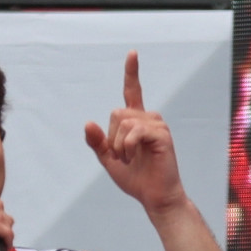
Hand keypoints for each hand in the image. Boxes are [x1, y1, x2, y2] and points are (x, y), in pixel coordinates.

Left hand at [83, 53, 184, 208]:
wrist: (154, 196)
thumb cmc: (135, 178)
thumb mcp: (109, 159)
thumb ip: (98, 142)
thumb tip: (88, 123)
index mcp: (136, 122)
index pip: (133, 92)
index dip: (132, 73)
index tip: (132, 53)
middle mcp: (148, 119)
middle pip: (117, 112)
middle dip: (112, 138)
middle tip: (123, 156)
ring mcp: (157, 125)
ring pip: (124, 121)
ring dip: (119, 144)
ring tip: (130, 159)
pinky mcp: (162, 134)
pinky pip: (135, 130)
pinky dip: (127, 145)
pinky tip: (134, 156)